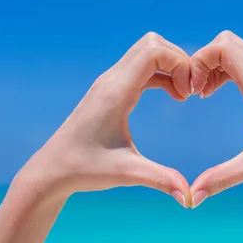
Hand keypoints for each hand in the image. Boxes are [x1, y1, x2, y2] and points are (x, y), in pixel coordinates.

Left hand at [13, 32, 192, 206]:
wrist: (53, 170)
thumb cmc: (85, 169)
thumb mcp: (127, 174)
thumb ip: (161, 180)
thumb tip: (190, 198)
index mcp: (116, 92)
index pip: (154, 51)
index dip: (180, 65)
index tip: (188, 95)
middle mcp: (112, 79)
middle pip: (154, 43)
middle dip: (180, 61)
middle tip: (190, 92)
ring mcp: (111, 81)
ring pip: (148, 50)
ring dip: (172, 65)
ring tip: (183, 94)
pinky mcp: (112, 88)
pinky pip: (144, 65)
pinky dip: (163, 73)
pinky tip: (173, 95)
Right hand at [188, 31, 242, 206]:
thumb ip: (221, 179)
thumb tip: (191, 198)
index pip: (221, 47)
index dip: (198, 62)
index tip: (193, 93)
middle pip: (226, 41)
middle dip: (203, 60)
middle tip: (195, 91)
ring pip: (237, 49)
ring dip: (216, 65)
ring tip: (204, 94)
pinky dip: (229, 70)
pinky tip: (224, 94)